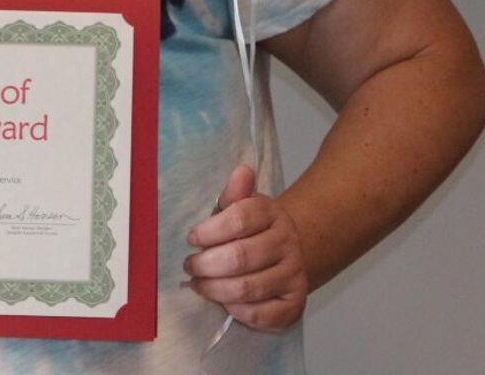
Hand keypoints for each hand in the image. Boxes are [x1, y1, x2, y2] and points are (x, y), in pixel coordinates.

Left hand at [183, 164, 307, 330]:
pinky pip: (261, 314)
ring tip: (198, 284)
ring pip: (249, 288)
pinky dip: (236, 310)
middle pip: (241, 257)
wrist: (286, 254)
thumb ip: (235, 192)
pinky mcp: (294, 304)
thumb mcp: (242, 206)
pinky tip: (223, 302)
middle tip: (189, 266)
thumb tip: (242, 170)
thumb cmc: (251, 229)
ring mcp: (294, 275)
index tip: (191, 238)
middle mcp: (287, 243)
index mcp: (272, 213)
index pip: (240, 219)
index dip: (210, 231)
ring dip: (216, 289)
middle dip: (207, 264)